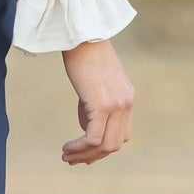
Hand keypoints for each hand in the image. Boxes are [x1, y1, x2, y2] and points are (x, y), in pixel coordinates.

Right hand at [59, 38, 133, 164]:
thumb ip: (95, 104)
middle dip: (93, 156)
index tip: (84, 153)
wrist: (81, 33)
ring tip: (66, 156)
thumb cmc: (83, 53)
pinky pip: (93, 138)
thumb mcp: (94, 82)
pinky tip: (66, 148)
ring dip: (84, 155)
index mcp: (127, 98)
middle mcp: (126, 104)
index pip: (123, 135)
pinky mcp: (102, 105)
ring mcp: (117, 105)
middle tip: (72, 160)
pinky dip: (79, 147)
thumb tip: (87, 126)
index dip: (103, 149)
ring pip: (105, 145)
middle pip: (115, 144)